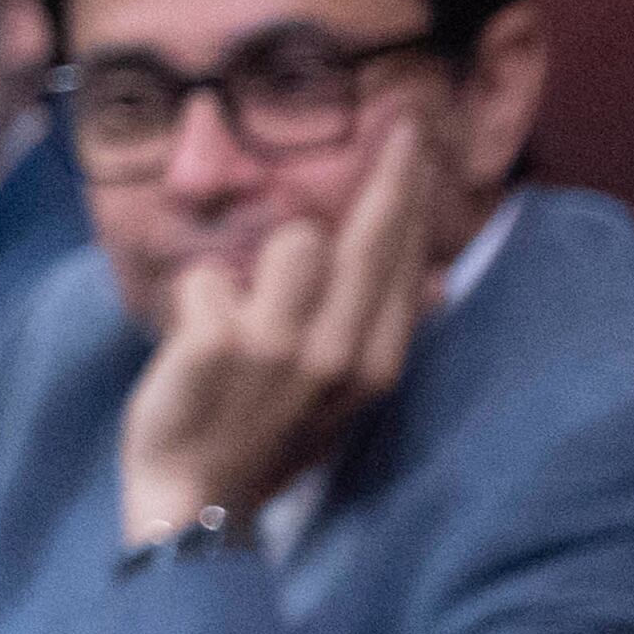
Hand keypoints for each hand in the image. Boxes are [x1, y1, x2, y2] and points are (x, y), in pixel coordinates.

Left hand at [119, 121, 433, 547]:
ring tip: (240, 313)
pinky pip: (208, 276)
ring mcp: (279, 345)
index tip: (415, 141)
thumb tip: (438, 281)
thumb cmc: (265, 438)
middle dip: (388, 178)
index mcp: (371, 365)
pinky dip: (195, 299)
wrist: (199, 505)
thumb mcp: (342, 400)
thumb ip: (379, 335)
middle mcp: (337, 353)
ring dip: (255, 267)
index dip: (408, 197)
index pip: (399, 262)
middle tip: (401, 129)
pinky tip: (194, 340)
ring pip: (290, 241)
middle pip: (368, 239)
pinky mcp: (219, 341)